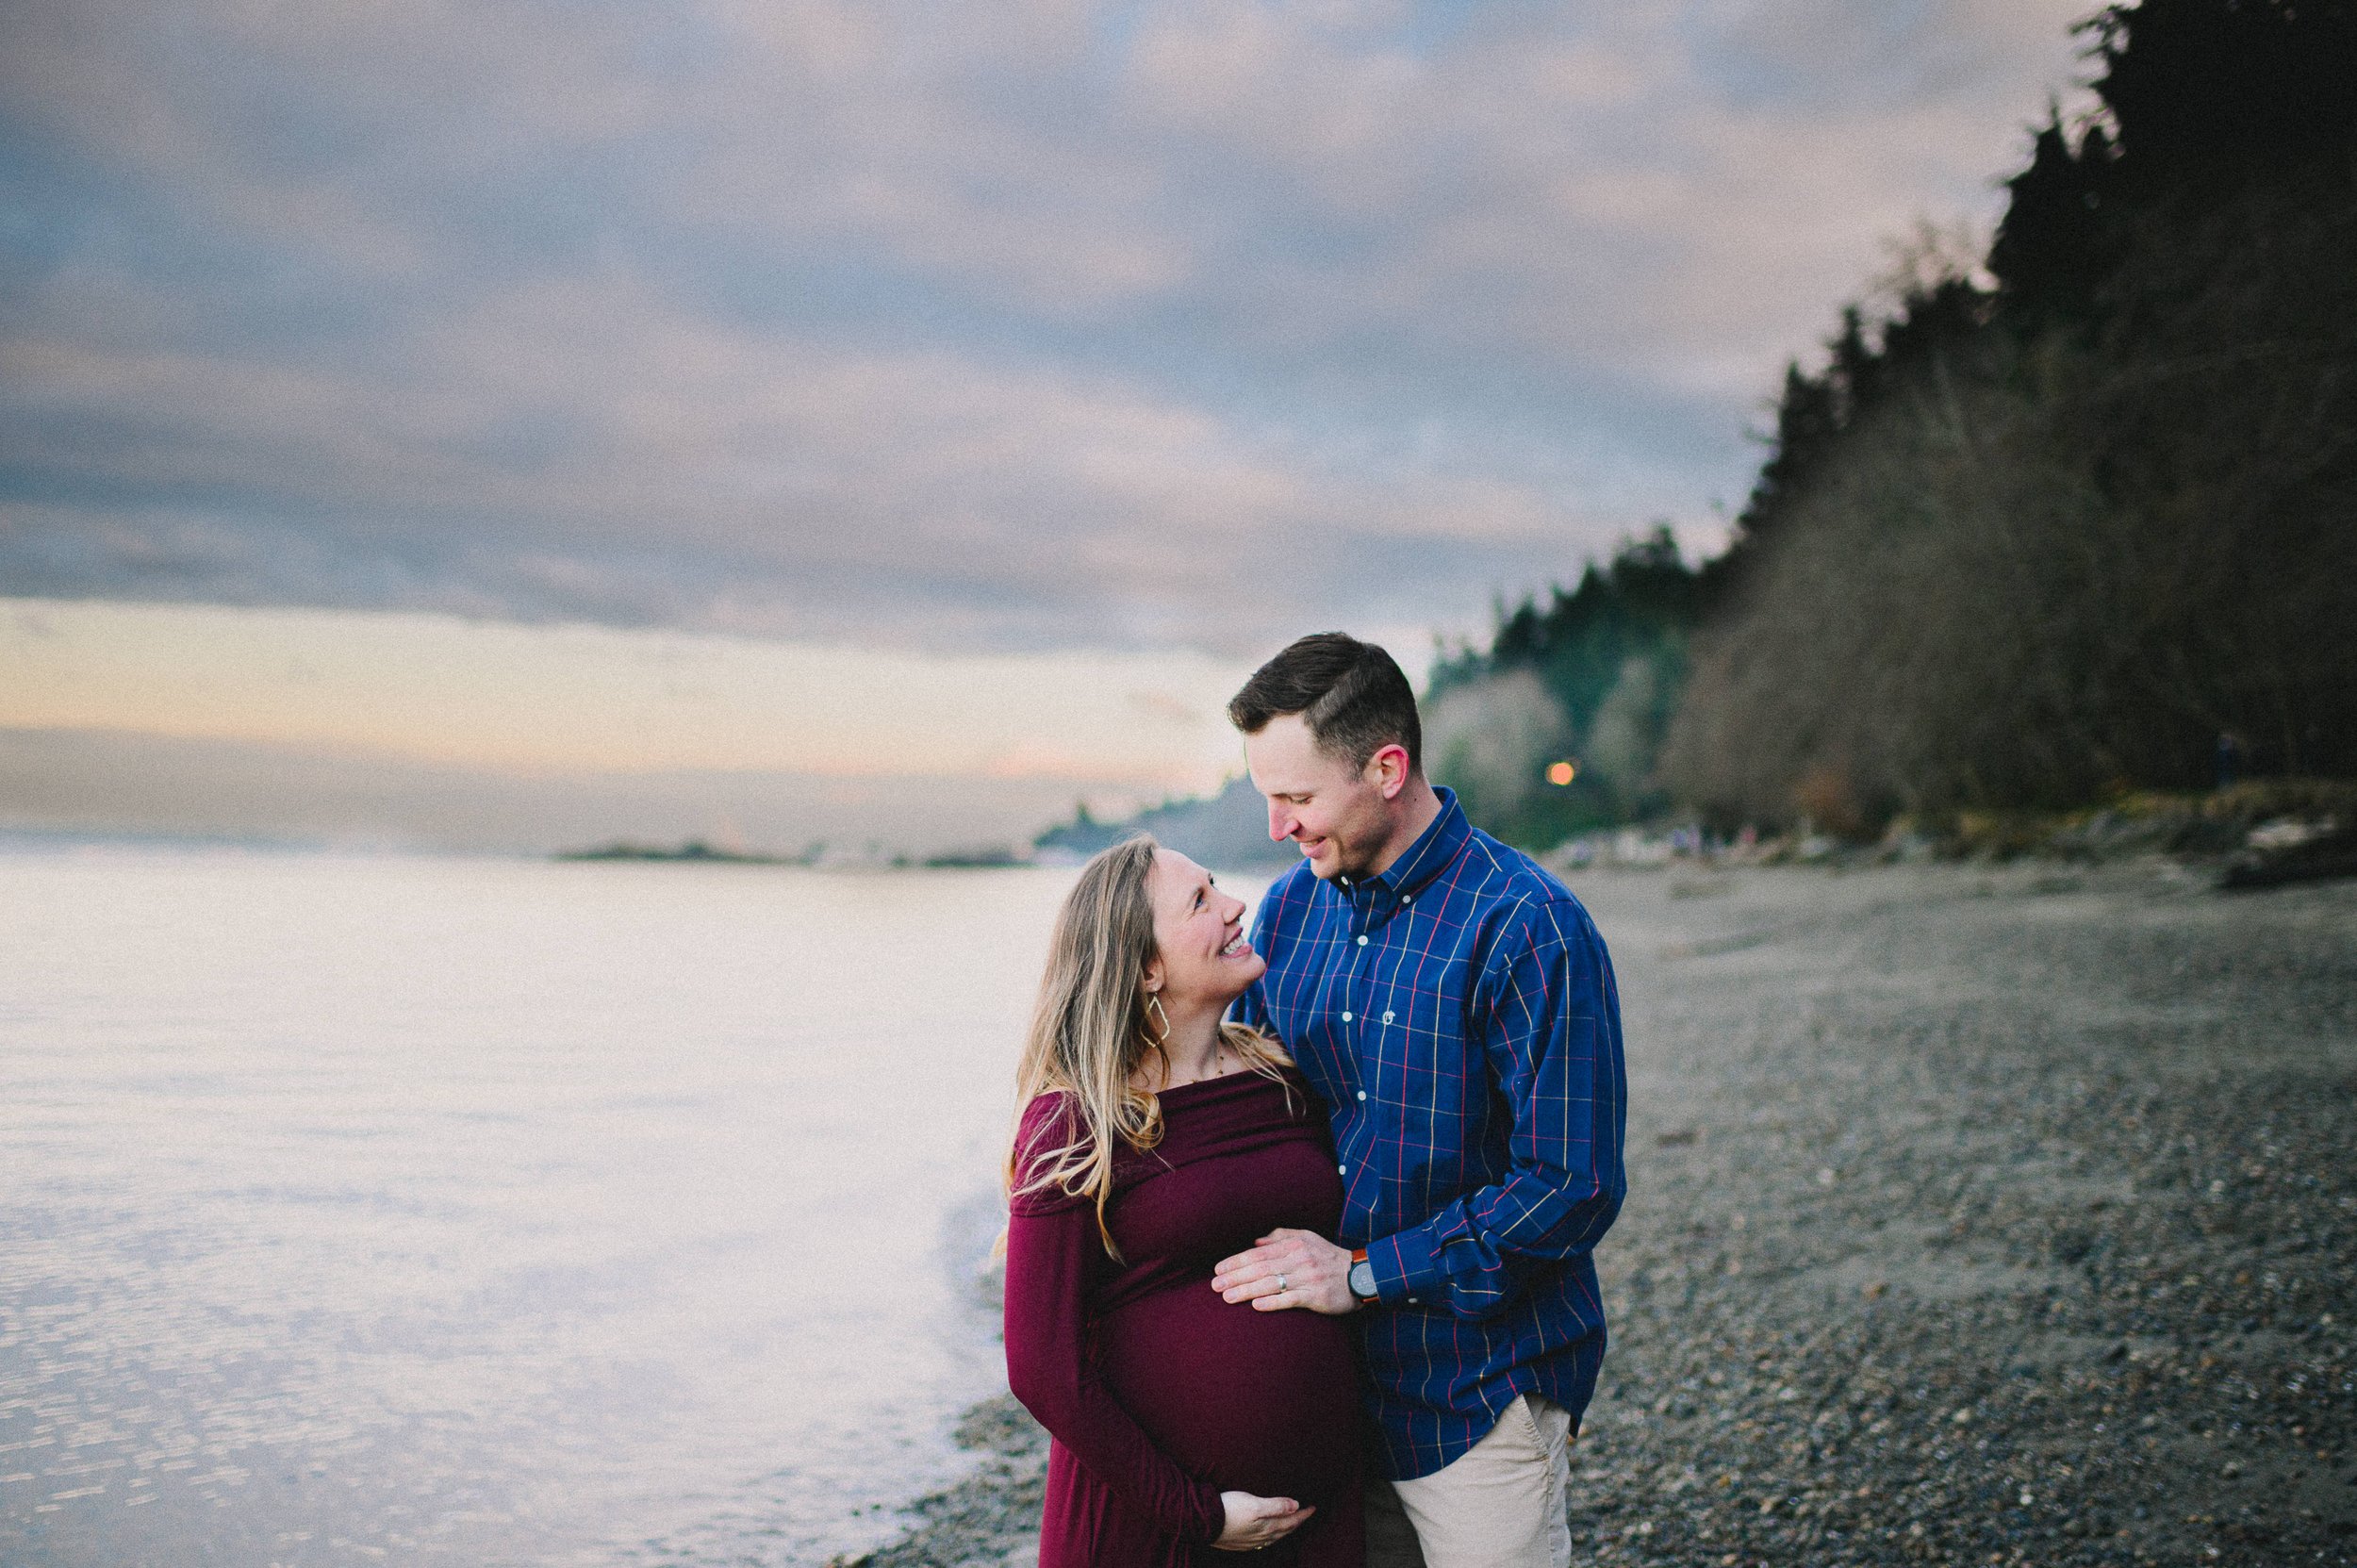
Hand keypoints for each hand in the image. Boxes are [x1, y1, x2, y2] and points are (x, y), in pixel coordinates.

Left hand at [1212, 1227, 1355, 1314]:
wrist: (1361, 1275)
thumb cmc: (1328, 1257)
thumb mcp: (1307, 1239)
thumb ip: (1281, 1237)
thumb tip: (1256, 1240)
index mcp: (1294, 1245)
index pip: (1259, 1252)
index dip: (1236, 1261)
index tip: (1218, 1269)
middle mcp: (1299, 1259)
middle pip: (1261, 1268)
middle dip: (1235, 1276)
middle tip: (1215, 1285)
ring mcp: (1308, 1278)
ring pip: (1272, 1284)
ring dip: (1247, 1291)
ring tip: (1227, 1297)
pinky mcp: (1317, 1296)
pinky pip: (1291, 1299)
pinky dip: (1273, 1302)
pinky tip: (1256, 1306)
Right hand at [1214, 1490, 1313, 1550]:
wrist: (1204, 1523)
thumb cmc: (1229, 1510)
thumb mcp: (1254, 1503)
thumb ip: (1276, 1505)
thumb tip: (1296, 1505)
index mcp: (1267, 1526)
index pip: (1292, 1520)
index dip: (1304, 1514)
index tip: (1313, 1507)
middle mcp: (1262, 1537)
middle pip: (1285, 1530)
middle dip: (1297, 1522)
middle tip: (1306, 1514)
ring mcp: (1251, 1541)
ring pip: (1275, 1537)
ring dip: (1285, 1530)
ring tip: (1291, 1524)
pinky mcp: (1241, 1542)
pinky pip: (1263, 1541)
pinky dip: (1272, 1535)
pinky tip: (1268, 1534)